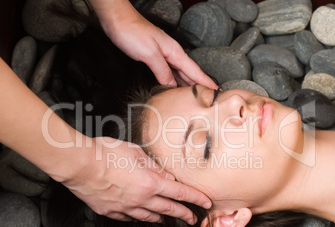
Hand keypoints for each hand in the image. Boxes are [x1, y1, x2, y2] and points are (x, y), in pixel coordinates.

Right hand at [60, 137, 211, 223]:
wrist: (80, 164)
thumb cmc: (106, 153)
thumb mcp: (135, 152)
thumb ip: (153, 166)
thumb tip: (166, 177)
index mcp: (150, 183)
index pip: (180, 193)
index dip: (195, 199)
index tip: (205, 203)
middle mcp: (140, 199)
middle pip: (168, 209)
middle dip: (183, 214)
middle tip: (192, 219)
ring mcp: (125, 208)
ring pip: (148, 216)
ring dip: (162, 217)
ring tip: (168, 218)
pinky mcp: (110, 211)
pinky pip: (128, 217)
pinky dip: (138, 216)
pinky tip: (140, 215)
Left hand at [89, 0, 217, 87]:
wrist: (117, 21)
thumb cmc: (133, 33)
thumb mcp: (150, 54)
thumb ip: (162, 71)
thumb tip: (172, 86)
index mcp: (174, 52)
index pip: (194, 70)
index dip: (206, 81)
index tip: (216, 91)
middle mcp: (171, 53)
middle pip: (189, 73)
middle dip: (200, 85)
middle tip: (209, 98)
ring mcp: (163, 55)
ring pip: (179, 73)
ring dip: (188, 84)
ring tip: (196, 96)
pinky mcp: (154, 57)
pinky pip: (169, 72)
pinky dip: (174, 81)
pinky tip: (174, 86)